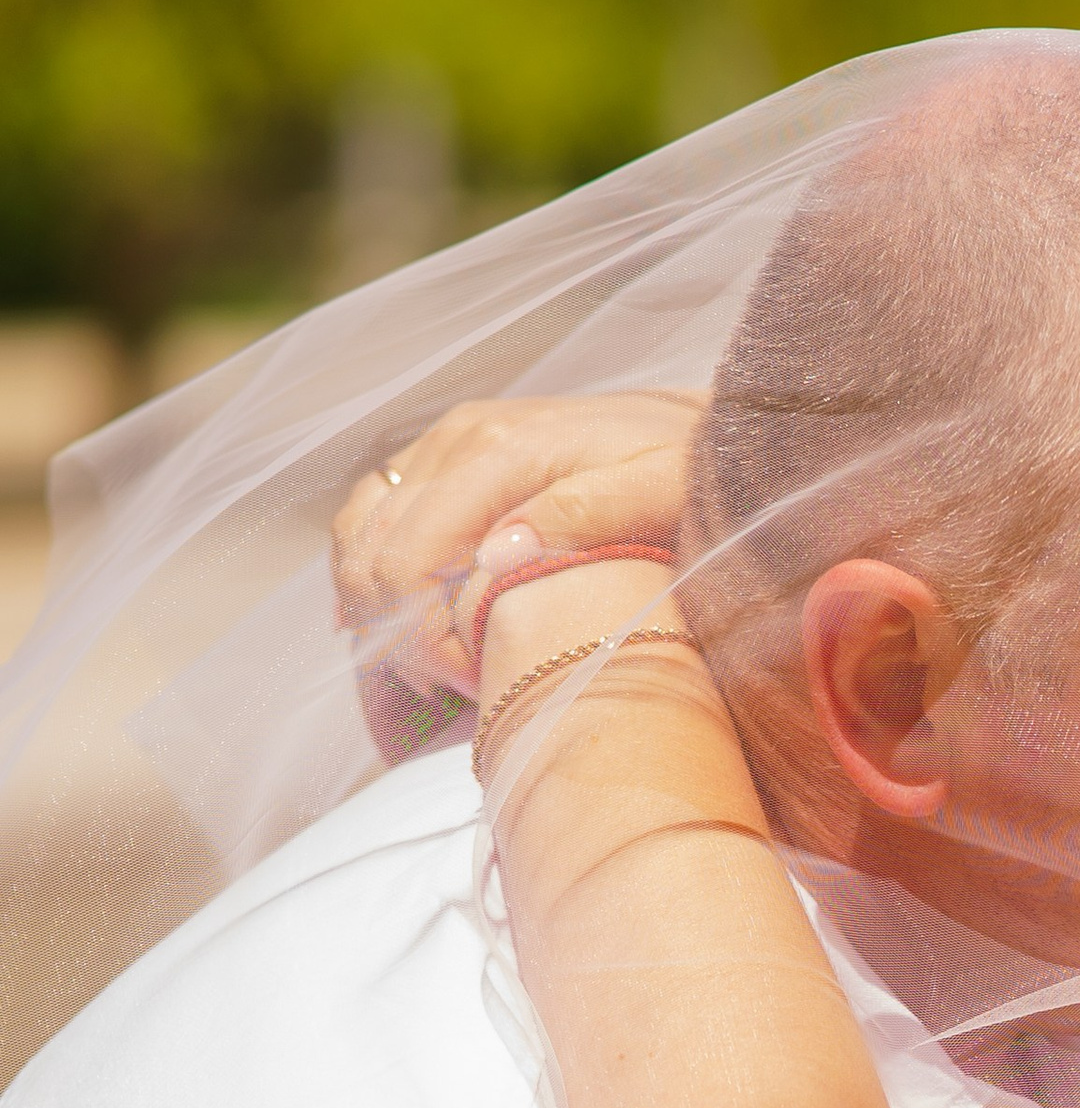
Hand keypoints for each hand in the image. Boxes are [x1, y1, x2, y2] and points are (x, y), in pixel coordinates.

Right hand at [330, 390, 705, 701]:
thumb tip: (497, 555)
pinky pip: (372, 513)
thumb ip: (583, 516)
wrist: (692, 427)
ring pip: (359, 532)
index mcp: (501, 450)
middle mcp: (459, 438)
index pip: (409, 561)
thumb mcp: (659, 490)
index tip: (476, 679)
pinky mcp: (443, 455)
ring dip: (376, 605)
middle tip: (459, 680)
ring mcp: (445, 443)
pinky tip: (402, 617)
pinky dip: (371, 569)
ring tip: (434, 657)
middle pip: (374, 553)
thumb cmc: (683, 468)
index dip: (425, 638)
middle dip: (401, 632)